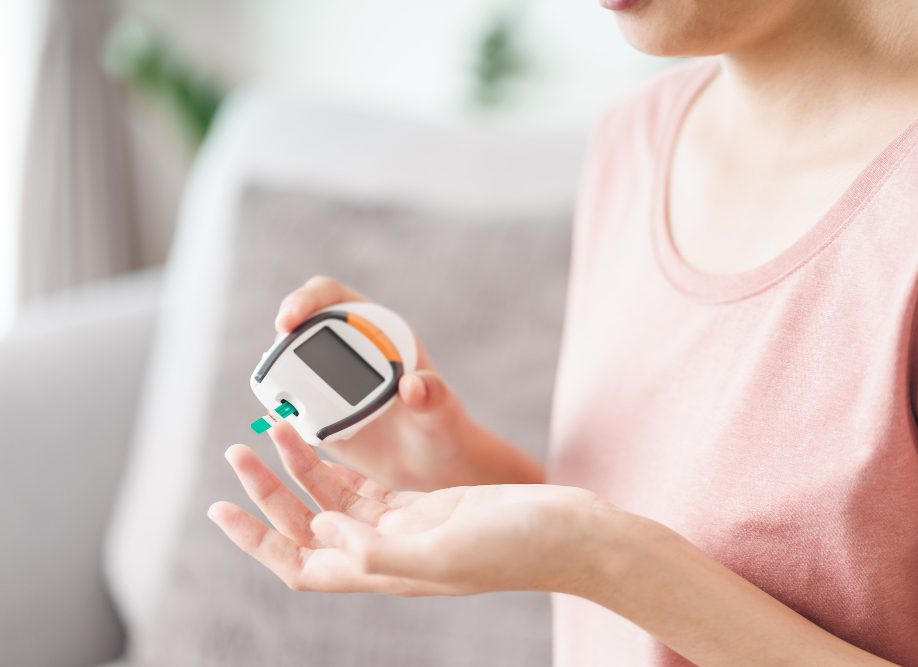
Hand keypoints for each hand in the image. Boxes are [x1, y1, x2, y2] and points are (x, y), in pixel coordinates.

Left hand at [208, 428, 602, 595]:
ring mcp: (404, 527)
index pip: (299, 565)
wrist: (567, 531)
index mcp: (384, 571)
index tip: (221, 510)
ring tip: (271, 431)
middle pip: (306, 528)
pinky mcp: (423, 503)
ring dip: (298, 471)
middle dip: (268, 492)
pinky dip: (337, 463)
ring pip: (332, 501)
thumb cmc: (516, 545)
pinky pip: (364, 485)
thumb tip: (321, 531)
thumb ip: (378, 548)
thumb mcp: (445, 550)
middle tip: (238, 451)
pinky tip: (319, 442)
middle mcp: (385, 552)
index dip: (256, 542)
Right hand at [273, 275, 541, 489]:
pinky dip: (279, 411)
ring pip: (287, 366)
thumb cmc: (442, 429)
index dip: (306, 300)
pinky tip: (283, 426)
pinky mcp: (314, 413)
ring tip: (282, 399)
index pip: (331, 298)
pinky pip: (288, 406)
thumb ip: (434, 396)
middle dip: (282, 340)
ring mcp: (326, 380)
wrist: (430, 466)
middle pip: (299, 328)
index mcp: (377, 330)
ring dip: (277, 377)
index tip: (290, 318)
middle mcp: (345, 348)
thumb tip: (413, 385)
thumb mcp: (442, 413)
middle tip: (276, 360)